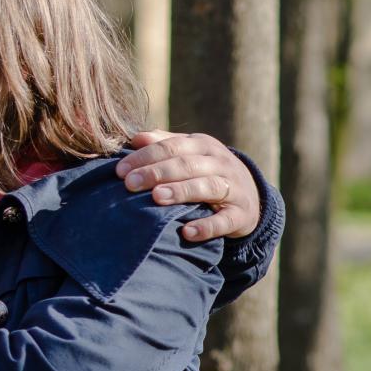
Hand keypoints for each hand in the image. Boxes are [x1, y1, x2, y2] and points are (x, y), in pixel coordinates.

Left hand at [117, 130, 260, 241]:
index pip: (171, 147)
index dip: (145, 157)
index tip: (120, 170)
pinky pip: (225, 221)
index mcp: (203, 146)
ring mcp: (233, 188)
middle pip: (187, 165)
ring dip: (181, 192)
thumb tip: (135, 138)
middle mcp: (220, 163)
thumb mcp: (189, 153)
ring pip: (207, 187)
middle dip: (157, 173)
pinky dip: (207, 227)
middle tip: (130, 183)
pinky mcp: (241, 214)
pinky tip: (187, 232)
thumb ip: (163, 144)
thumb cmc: (205, 171)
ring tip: (156, 197)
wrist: (251, 195)